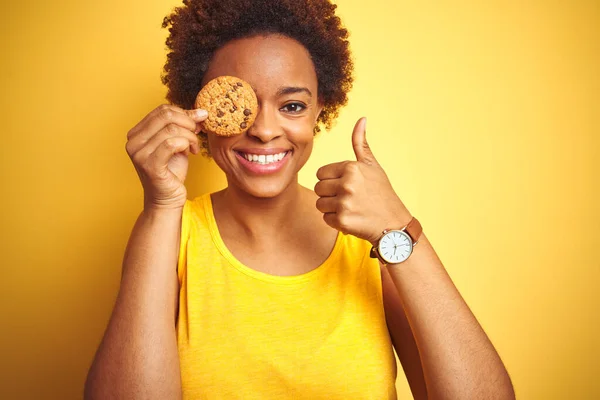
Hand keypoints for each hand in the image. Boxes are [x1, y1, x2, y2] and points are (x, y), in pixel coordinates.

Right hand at [125, 104, 207, 209]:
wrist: (167, 199)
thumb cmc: (171, 172)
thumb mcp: (177, 143)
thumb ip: (183, 126)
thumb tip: (200, 112)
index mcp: (136, 133)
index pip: (161, 110)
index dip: (184, 113)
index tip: (197, 122)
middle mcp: (133, 142)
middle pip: (166, 116)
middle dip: (188, 122)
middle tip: (198, 133)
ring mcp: (139, 154)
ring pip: (172, 130)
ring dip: (190, 137)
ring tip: (194, 147)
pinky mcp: (150, 166)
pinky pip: (172, 144)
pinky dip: (186, 145)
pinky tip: (191, 153)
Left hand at [314, 117, 411, 244]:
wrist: (393, 224)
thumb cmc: (381, 193)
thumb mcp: (372, 165)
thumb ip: (361, 144)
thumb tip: (362, 119)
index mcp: (351, 168)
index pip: (321, 173)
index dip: (332, 180)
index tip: (347, 185)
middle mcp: (347, 184)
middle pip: (318, 188)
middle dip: (330, 194)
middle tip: (349, 198)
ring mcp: (344, 203)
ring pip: (320, 203)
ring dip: (331, 208)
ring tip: (350, 207)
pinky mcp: (342, 221)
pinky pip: (325, 218)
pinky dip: (336, 220)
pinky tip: (351, 218)